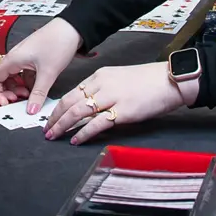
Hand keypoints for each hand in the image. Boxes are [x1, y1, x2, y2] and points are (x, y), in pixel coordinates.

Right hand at [0, 18, 82, 108]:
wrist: (72, 28)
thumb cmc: (58, 42)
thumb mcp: (48, 73)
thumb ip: (38, 94)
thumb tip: (31, 110)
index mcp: (13, 59)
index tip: (6, 103)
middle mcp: (15, 57)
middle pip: (2, 79)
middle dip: (8, 92)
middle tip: (18, 101)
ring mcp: (23, 57)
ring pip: (14, 77)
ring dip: (18, 88)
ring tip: (30, 96)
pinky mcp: (32, 58)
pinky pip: (24, 74)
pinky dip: (28, 83)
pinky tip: (38, 89)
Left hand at [45, 61, 182, 143]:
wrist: (170, 80)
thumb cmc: (148, 80)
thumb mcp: (120, 78)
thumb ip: (103, 89)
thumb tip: (89, 105)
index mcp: (100, 76)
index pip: (72, 92)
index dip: (58, 107)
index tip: (50, 117)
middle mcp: (102, 85)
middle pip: (70, 102)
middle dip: (54, 117)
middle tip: (46, 129)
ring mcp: (112, 97)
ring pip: (78, 112)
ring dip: (63, 126)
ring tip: (54, 135)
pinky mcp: (123, 111)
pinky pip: (97, 123)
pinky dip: (83, 133)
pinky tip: (75, 140)